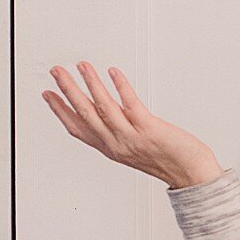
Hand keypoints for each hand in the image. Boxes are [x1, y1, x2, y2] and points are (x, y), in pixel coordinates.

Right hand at [42, 62, 220, 187]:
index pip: (77, 128)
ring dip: (90, 84)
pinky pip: (130, 104)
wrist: (190, 172)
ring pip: (103, 107)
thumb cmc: (168, 159)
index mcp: (110, 148)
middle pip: (85, 114)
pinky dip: (120, 86)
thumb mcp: (134, 146)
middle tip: (57, 72)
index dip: (60, 111)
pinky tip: (113, 72)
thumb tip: (108, 105)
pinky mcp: (149, 129)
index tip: (48, 94)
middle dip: (68, 91)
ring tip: (81, 66)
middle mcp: (117, 144)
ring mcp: (132, 137)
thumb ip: (119, 127)